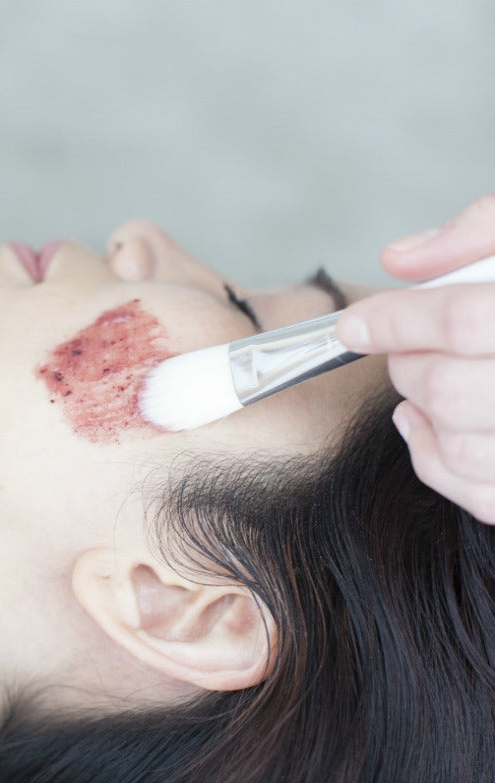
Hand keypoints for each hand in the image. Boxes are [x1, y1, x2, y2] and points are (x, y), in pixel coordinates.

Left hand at [337, 195, 494, 523]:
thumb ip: (478, 233)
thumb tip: (400, 259)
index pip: (464, 322)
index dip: (396, 321)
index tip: (355, 325)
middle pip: (451, 388)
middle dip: (407, 364)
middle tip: (406, 346)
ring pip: (459, 445)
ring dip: (418, 409)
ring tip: (419, 377)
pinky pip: (480, 495)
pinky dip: (434, 459)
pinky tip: (422, 422)